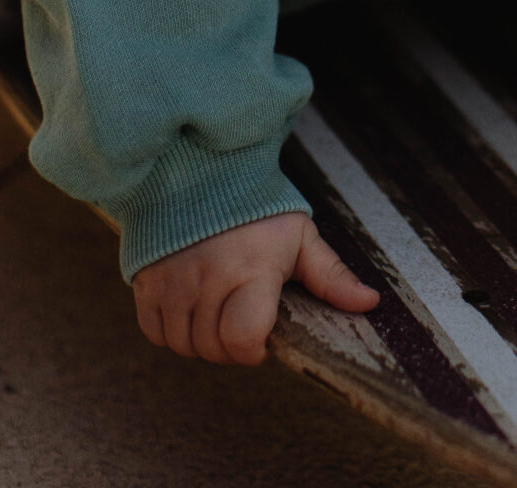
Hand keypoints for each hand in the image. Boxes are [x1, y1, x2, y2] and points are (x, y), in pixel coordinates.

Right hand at [133, 210, 378, 365]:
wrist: (200, 169)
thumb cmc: (256, 206)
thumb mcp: (298, 235)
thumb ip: (330, 276)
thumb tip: (370, 303)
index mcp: (251, 268)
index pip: (243, 339)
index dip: (254, 347)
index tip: (262, 333)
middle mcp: (208, 277)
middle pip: (214, 348)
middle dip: (231, 345)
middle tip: (241, 317)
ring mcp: (173, 280)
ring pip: (184, 345)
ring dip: (202, 340)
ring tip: (217, 311)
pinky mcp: (146, 279)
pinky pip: (155, 333)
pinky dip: (171, 331)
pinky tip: (190, 308)